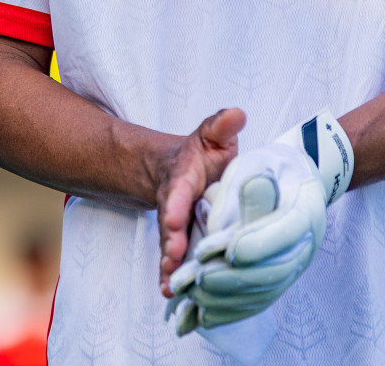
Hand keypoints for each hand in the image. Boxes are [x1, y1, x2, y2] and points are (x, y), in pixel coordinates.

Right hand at [166, 142, 325, 333]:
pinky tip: (171, 293)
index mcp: (183, 179)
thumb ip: (220, 126)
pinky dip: (171, 276)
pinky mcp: (180, 240)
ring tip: (171, 285)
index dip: (177, 206)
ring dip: (171, 264)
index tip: (175, 220)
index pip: (179, 191)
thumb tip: (235, 114)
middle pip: (170, 224)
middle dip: (171, 241)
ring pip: (170, 246)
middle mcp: (174, 205)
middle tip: (172, 257)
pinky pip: (175, 259)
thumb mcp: (210, 136)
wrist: (174, 170)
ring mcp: (175, 225)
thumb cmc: (201, 156)